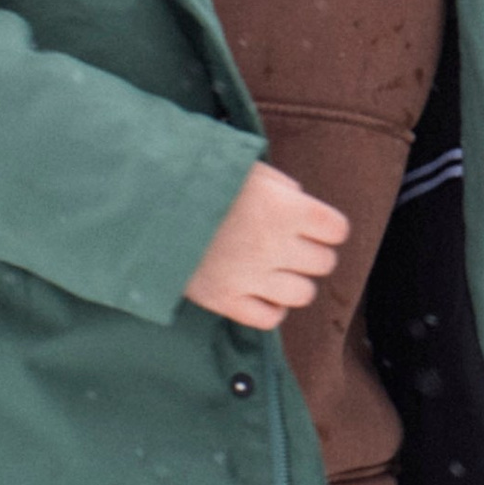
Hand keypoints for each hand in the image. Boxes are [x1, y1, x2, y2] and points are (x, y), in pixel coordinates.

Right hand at [183, 163, 348, 331]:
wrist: (147, 204)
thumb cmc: (198, 178)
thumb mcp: (244, 165)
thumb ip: (279, 185)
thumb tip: (299, 199)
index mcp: (285, 208)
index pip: (337, 230)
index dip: (328, 228)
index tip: (313, 225)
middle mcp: (275, 245)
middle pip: (324, 263)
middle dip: (312, 254)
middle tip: (291, 246)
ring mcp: (251, 276)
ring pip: (304, 294)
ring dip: (295, 283)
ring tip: (276, 271)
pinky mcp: (226, 299)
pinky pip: (270, 319)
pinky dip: (272, 309)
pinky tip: (261, 293)